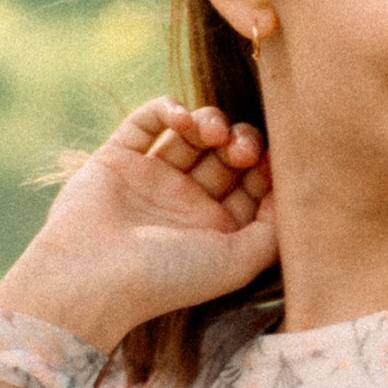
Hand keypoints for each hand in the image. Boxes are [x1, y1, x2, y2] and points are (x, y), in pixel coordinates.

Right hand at [0, 100, 274, 351]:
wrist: (92, 278)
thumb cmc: (169, 278)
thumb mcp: (239, 262)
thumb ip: (275, 230)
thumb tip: (295, 194)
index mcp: (214, 229)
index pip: (253, 183)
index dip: (268, 165)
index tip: (271, 160)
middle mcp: (184, 203)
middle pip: (226, 154)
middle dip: (240, 141)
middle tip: (238, 148)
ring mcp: (150, 179)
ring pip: (191, 134)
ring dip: (208, 121)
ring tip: (209, 131)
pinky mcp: (116, 159)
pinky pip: (145, 121)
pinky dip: (166, 109)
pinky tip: (180, 116)